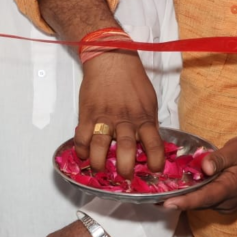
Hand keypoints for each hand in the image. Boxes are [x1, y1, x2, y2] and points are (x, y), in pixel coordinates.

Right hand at [77, 50, 162, 177]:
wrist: (111, 59)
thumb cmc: (132, 80)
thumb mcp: (149, 100)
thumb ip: (148, 122)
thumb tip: (149, 142)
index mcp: (144, 117)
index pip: (154, 144)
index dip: (155, 160)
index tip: (154, 169)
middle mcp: (125, 120)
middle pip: (125, 149)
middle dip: (124, 168)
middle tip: (123, 177)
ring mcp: (104, 117)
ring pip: (100, 146)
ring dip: (99, 162)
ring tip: (99, 169)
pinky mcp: (88, 113)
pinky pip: (82, 136)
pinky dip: (81, 149)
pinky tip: (83, 155)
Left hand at [163, 134, 236, 212]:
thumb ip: (221, 158)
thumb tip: (204, 167)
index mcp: (233, 186)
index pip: (206, 196)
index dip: (186, 201)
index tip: (168, 204)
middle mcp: (228, 200)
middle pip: (198, 202)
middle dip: (176, 200)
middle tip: (151, 195)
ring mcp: (227, 203)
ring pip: (200, 202)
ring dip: (181, 198)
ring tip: (157, 192)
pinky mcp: (224, 201)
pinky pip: (204, 199)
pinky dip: (190, 195)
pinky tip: (175, 187)